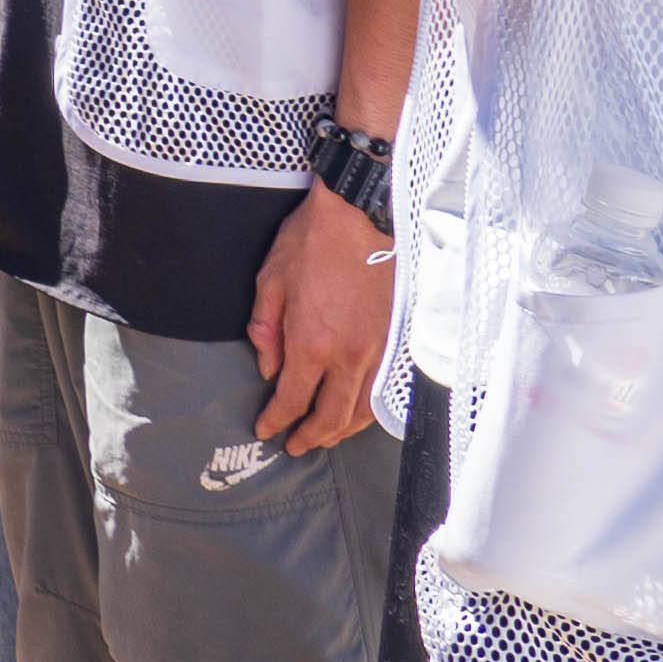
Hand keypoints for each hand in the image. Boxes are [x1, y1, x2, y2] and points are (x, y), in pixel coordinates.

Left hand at [246, 178, 397, 452]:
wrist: (362, 215)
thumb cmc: (311, 242)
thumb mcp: (270, 281)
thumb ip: (265, 330)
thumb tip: (267, 368)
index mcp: (311, 343)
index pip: (293, 398)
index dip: (277, 420)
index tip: (265, 429)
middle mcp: (349, 355)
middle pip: (331, 416)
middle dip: (310, 437)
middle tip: (294, 447)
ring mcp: (379, 350)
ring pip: (363, 409)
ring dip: (342, 430)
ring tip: (324, 437)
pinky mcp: (397, 341)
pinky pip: (384, 390)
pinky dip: (368, 410)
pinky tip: (357, 412)